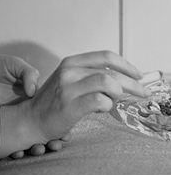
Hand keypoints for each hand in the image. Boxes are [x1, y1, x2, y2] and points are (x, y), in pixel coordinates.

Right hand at [0, 50, 148, 158]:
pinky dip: (108, 106)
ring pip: (107, 83)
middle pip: (110, 71)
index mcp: (71, 62)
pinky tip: (103, 109)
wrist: (32, 118)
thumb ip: (90, 75)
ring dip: (118, 93)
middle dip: (132, 83)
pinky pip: (100, 101)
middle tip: (142, 92)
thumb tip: (121, 79)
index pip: (105, 56)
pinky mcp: (70, 105)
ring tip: (115, 101)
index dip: (125, 65)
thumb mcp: (70, 79)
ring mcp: (68, 87)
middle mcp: (69, 71)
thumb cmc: (54, 101)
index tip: (137, 74)